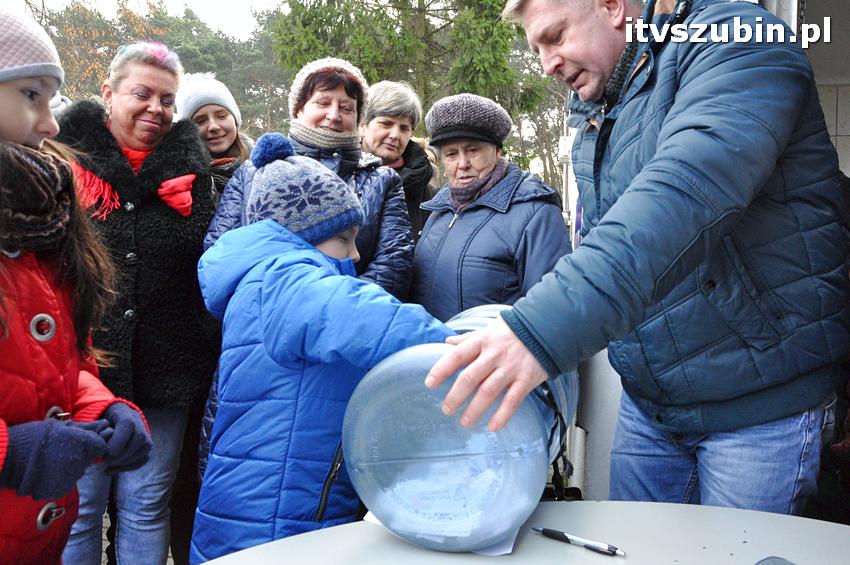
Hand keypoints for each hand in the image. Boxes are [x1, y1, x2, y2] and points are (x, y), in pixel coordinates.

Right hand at [0, 419, 108, 499]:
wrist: (8, 457)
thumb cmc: (34, 437)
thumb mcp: (60, 426)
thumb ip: (86, 428)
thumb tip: (105, 426)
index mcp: (82, 443)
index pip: (100, 446)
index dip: (92, 444)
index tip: (80, 442)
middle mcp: (80, 462)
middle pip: (89, 459)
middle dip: (81, 455)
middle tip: (61, 451)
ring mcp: (70, 478)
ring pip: (78, 472)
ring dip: (71, 467)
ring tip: (51, 461)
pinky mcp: (60, 490)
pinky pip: (66, 483)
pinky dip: (60, 478)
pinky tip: (47, 472)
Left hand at [102, 403, 151, 473]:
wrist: (113, 422)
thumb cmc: (101, 423)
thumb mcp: (95, 422)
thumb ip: (95, 430)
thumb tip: (98, 440)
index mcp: (124, 413)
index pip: (127, 424)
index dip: (120, 439)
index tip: (109, 451)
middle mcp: (139, 422)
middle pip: (139, 438)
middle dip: (122, 453)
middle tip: (105, 461)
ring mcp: (145, 435)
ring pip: (144, 449)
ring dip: (125, 461)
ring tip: (108, 466)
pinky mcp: (146, 447)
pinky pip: (143, 459)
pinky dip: (128, 467)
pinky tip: (111, 469)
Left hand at [424, 317, 547, 431]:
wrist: (545, 328)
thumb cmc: (512, 331)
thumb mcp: (488, 329)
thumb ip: (467, 339)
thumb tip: (446, 343)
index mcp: (482, 341)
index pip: (457, 356)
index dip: (441, 370)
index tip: (429, 384)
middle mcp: (494, 355)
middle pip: (470, 378)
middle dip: (456, 396)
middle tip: (446, 409)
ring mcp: (510, 368)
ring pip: (489, 391)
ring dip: (475, 409)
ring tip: (465, 422)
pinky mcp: (526, 380)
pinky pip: (512, 400)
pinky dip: (502, 415)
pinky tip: (492, 426)